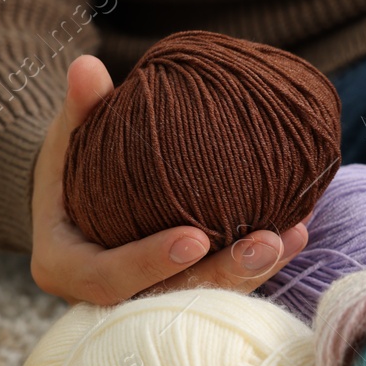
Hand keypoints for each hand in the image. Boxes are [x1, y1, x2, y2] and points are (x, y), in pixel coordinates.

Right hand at [29, 54, 309, 305]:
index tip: (195, 237)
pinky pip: (225, 280)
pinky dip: (262, 257)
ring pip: (205, 297)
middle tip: (268, 241)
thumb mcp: (66, 140)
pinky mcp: (182, 287)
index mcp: (69, 268)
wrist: (74, 201)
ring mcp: (149, 297)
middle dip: (223, 274)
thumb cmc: (67, 166)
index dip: (151, 263)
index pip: (110, 279)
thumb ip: (80, 110)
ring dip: (255, 269)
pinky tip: (299, 225)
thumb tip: (85, 65)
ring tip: (295, 232)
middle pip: (169, 300)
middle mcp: (110, 297)